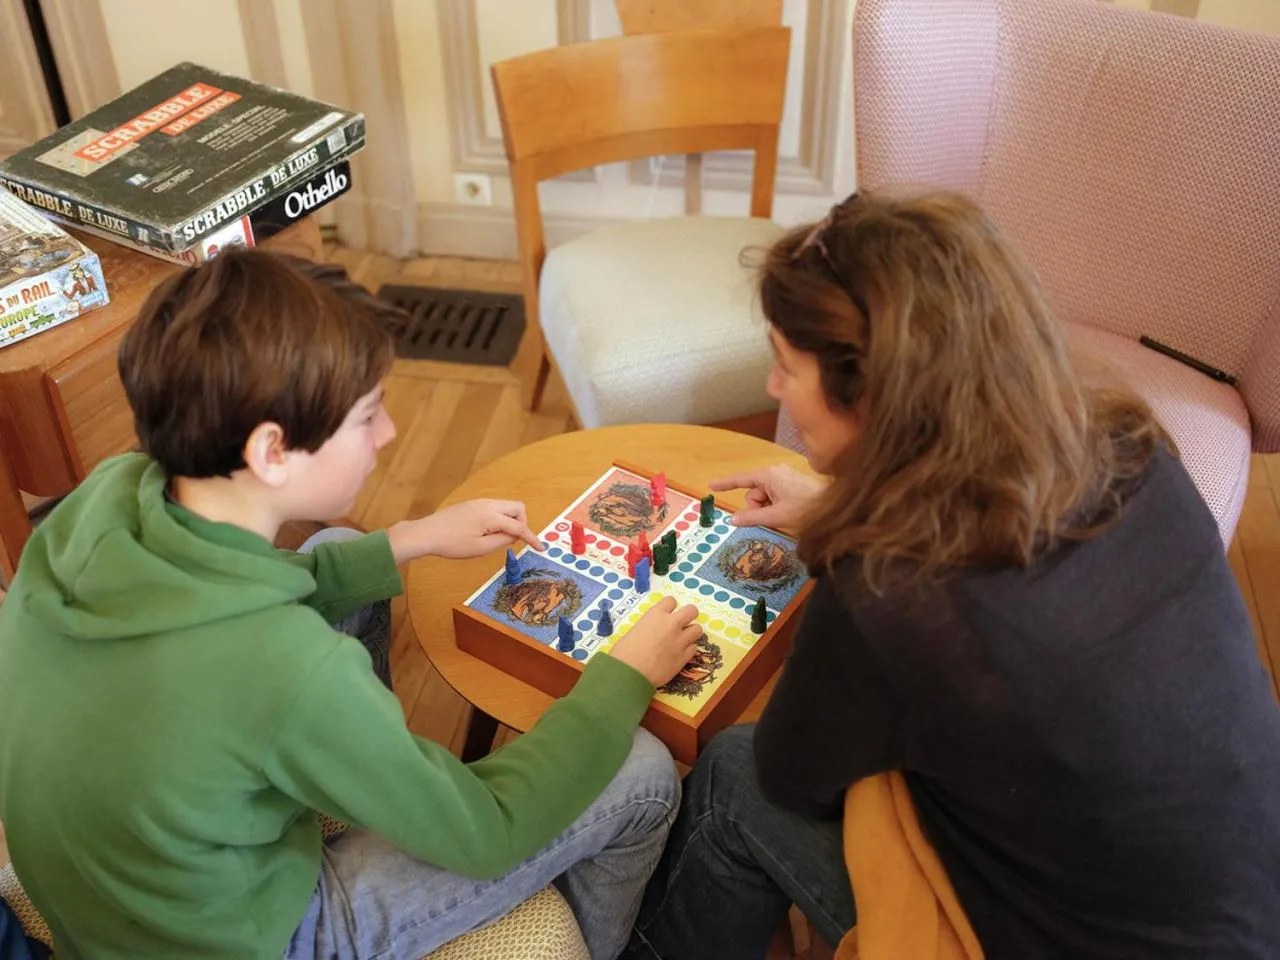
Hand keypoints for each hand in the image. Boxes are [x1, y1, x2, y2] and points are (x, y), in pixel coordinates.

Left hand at [387, 499, 542, 562]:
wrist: (426, 533)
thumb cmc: (451, 544)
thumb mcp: (480, 549)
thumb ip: (501, 541)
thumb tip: (514, 536)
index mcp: (491, 516)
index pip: (518, 527)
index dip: (531, 538)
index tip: (540, 548)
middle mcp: (488, 504)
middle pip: (517, 508)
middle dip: (521, 523)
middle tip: (512, 540)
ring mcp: (480, 502)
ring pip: (506, 506)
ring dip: (509, 520)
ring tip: (496, 538)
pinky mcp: (473, 504)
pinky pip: (495, 507)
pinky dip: (499, 518)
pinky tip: (487, 531)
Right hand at [608, 596, 702, 687]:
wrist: (630, 674)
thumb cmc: (624, 653)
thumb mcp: (635, 631)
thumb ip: (649, 627)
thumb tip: (653, 632)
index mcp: (655, 615)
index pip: (671, 601)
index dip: (669, 608)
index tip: (667, 614)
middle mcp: (671, 624)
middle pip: (692, 611)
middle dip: (688, 616)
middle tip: (682, 624)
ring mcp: (680, 640)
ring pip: (697, 629)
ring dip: (691, 633)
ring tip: (682, 640)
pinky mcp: (684, 657)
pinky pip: (694, 648)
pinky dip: (688, 650)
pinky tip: (680, 654)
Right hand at [709, 464, 825, 530]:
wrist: (832, 507)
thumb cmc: (805, 509)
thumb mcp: (775, 516)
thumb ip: (751, 517)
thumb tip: (732, 520)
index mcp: (769, 475)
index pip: (741, 479)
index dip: (725, 484)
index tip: (711, 485)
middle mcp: (775, 472)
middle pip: (753, 492)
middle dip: (757, 507)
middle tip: (771, 517)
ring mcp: (784, 477)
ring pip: (764, 496)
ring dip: (768, 508)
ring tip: (783, 515)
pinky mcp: (791, 483)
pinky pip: (774, 496)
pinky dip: (775, 506)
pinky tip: (787, 512)